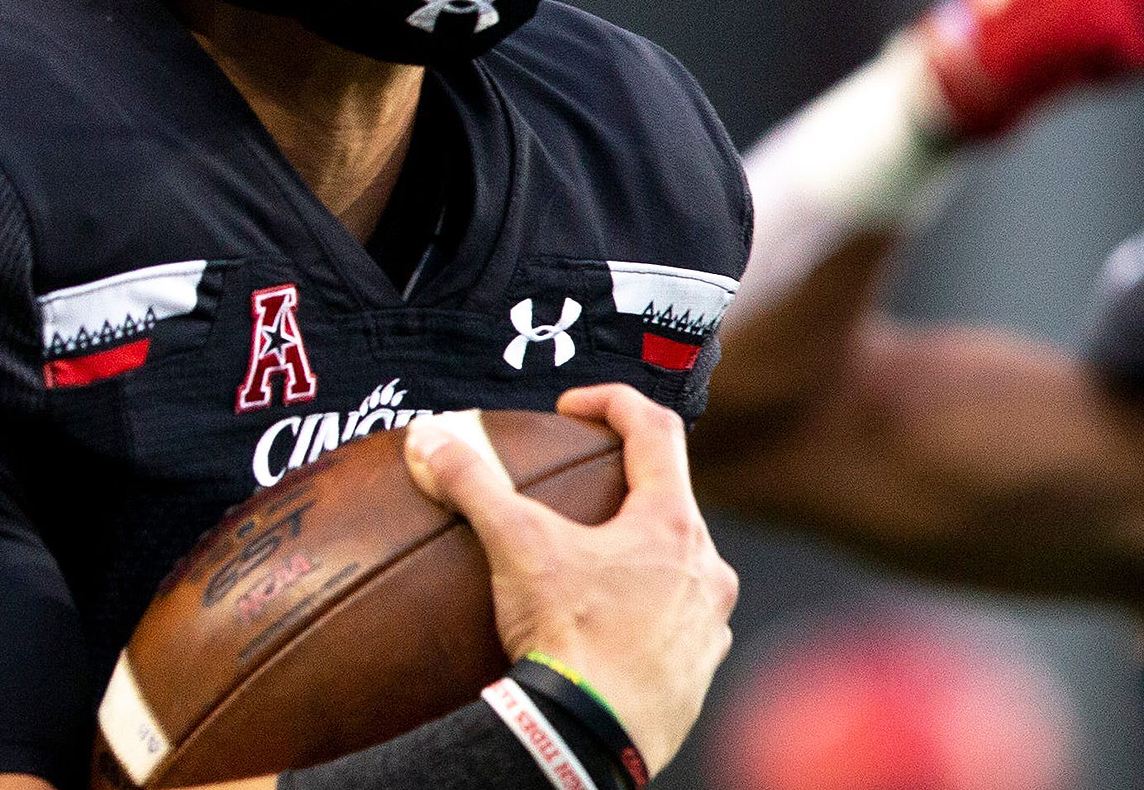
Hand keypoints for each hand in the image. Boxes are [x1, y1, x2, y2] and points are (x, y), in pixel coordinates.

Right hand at [404, 386, 738, 777]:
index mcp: (673, 524)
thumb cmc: (569, 640)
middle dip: (624, 491)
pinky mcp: (700, 669)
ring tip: (588, 571)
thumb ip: (474, 484)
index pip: (657, 428)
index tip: (573, 409)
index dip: (613, 403)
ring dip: (639, 559)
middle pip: (672, 502)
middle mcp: (707, 567)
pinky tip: (605, 632)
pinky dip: (646, 616)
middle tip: (577, 499)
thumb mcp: (515, 548)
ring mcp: (710, 622)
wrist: (590, 740)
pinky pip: (679, 626)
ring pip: (681, 567)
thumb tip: (432, 439)